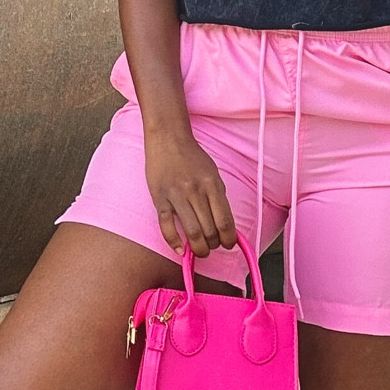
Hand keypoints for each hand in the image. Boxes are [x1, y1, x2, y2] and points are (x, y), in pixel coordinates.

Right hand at [143, 127, 237, 257]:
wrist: (168, 138)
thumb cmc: (192, 157)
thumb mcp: (212, 173)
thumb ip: (218, 197)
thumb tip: (226, 225)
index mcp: (212, 185)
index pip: (225, 221)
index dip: (229, 239)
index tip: (228, 245)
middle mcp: (196, 191)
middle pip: (209, 230)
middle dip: (213, 245)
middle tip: (212, 247)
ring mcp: (176, 195)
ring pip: (191, 232)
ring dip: (198, 248)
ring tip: (200, 250)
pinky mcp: (159, 198)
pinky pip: (166, 225)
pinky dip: (174, 242)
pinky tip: (180, 250)